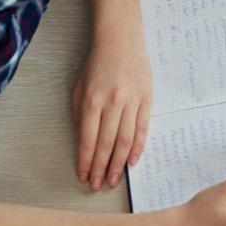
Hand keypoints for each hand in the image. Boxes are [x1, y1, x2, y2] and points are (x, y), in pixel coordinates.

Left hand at [72, 20, 153, 189]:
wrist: (121, 40)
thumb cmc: (97, 64)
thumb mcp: (79, 87)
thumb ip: (80, 115)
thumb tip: (85, 143)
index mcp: (92, 100)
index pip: (89, 140)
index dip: (86, 161)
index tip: (84, 176)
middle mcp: (112, 103)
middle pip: (107, 144)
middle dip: (102, 168)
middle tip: (98, 185)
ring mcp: (132, 102)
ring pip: (126, 140)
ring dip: (119, 163)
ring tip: (114, 179)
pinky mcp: (146, 99)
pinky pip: (143, 128)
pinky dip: (137, 147)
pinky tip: (132, 161)